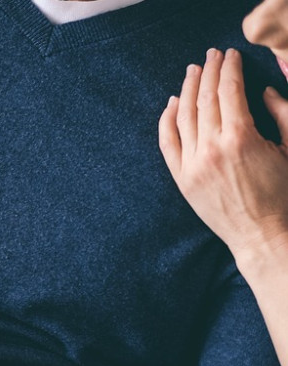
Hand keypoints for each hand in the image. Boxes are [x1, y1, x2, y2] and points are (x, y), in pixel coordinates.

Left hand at [159, 48, 287, 268]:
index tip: (230, 55)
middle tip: (210, 55)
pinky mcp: (181, 179)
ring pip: (183, 117)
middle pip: (204, 99)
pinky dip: (166, 120)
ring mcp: (192, 164)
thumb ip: (282, 114)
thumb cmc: (283, 192)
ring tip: (192, 71)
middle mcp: (211, 148)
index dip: (229, 68)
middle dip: (208, 72)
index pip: (229, 90)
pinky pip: (167, 143)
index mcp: (241, 137)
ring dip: (187, 89)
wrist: (262, 234)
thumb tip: (264, 91)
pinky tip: (171, 104)